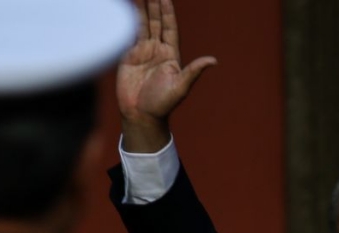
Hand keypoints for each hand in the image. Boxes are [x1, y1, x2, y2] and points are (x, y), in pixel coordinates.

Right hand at [116, 0, 216, 147]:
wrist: (141, 115)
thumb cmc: (163, 104)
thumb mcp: (181, 87)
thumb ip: (194, 72)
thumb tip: (213, 61)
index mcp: (170, 55)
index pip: (169, 28)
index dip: (167, 13)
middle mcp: (157, 51)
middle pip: (155, 23)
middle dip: (154, 6)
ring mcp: (142, 52)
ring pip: (141, 26)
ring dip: (141, 10)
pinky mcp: (128, 56)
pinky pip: (128, 35)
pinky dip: (127, 22)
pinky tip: (125, 11)